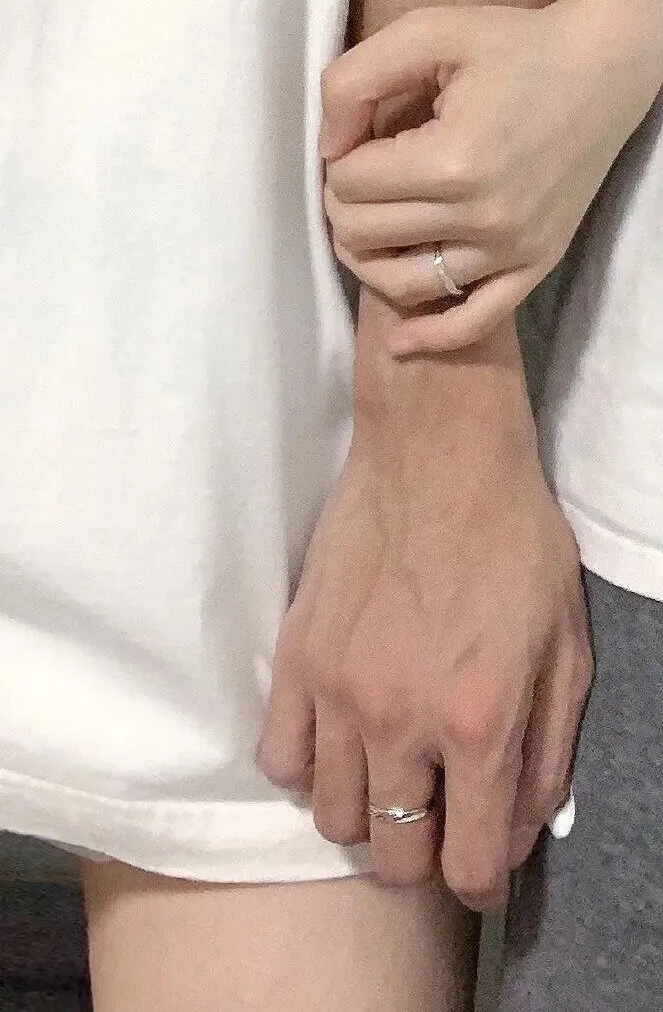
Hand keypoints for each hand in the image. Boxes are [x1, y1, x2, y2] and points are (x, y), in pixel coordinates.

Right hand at [256, 314, 592, 909]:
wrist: (438, 454)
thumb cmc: (515, 539)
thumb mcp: (568, 647)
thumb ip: (548, 754)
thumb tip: (520, 832)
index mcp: (480, 721)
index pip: (468, 866)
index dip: (480, 881)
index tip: (480, 859)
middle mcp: (401, 720)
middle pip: (391, 855)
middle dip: (422, 852)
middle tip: (438, 811)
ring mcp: (337, 690)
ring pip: (332, 817)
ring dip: (367, 811)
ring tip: (389, 770)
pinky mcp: (295, 655)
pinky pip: (278, 759)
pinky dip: (308, 766)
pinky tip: (339, 736)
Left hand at [321, 0, 661, 353]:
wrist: (603, 68)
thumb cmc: (513, 44)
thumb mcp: (427, 32)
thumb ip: (354, 80)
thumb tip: (325, 149)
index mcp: (453, 160)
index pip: (349, 184)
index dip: (338, 157)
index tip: (358, 135)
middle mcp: (483, 216)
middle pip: (365, 234)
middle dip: (345, 203)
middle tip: (361, 172)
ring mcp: (511, 249)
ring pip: (402, 284)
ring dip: (368, 258)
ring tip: (369, 223)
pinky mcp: (534, 264)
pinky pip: (473, 322)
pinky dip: (430, 336)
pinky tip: (399, 342)